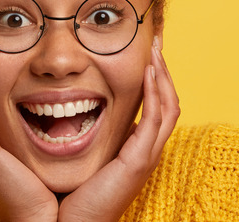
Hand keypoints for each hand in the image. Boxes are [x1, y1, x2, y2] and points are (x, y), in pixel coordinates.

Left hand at [58, 37, 179, 221]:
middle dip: (164, 70)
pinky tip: (148, 71)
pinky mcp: (139, 160)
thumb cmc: (69, 197)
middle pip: (169, 102)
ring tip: (155, 49)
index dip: (153, 80)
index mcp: (133, 149)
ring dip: (164, 75)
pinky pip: (157, 119)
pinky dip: (156, 92)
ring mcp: (146, 156)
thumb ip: (82, 135)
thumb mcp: (81, 157)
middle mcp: (145, 150)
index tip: (145, 54)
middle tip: (156, 42)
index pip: (154, 107)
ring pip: (169, 106)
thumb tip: (70, 114)